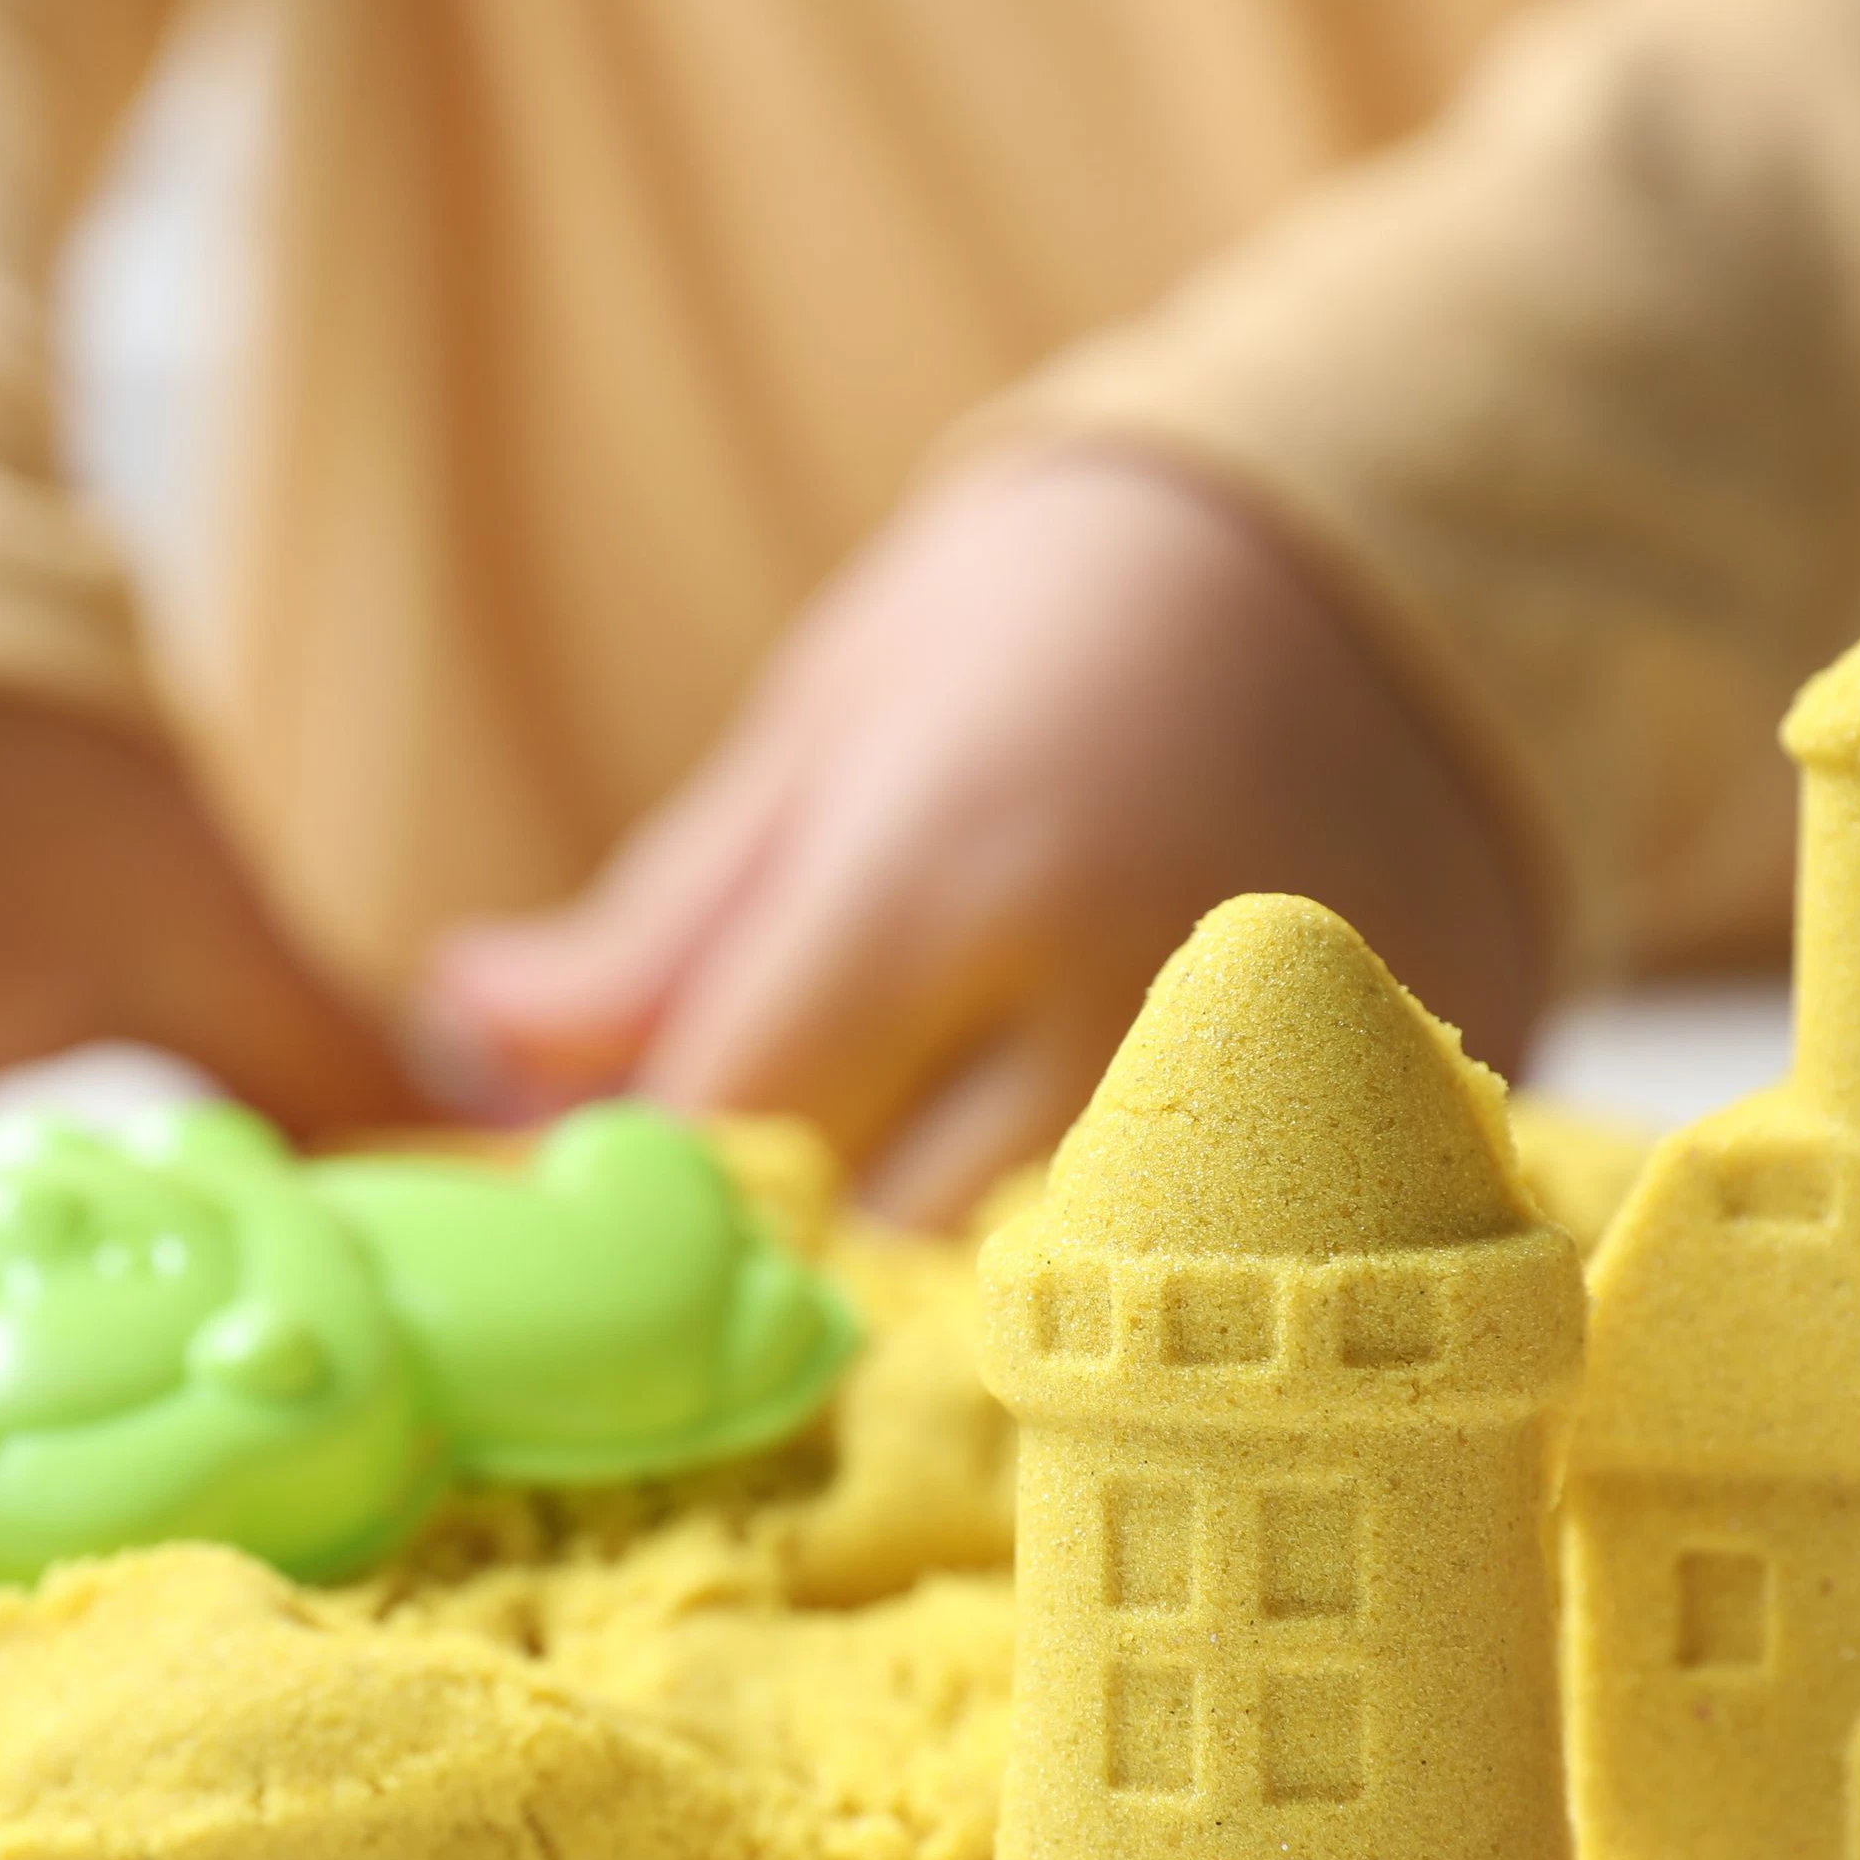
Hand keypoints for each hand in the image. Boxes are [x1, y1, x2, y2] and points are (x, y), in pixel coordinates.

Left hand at [425, 446, 1548, 1228]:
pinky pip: (1212, 1283)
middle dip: (798, 1244)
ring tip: (943, 1175)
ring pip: (1046, 1298)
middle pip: (887, 1244)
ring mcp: (1279, 1079)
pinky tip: (1099, 1193)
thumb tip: (470, 1046)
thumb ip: (658, 929)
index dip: (651, 1180)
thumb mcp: (826, 727)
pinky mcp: (1390, 1135)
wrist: (1368, 561)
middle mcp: (1118, 993)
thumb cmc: (1047, 621)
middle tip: (779, 1182)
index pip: (742, 1124)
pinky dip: (1127, 1273)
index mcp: (951, 867)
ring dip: (955, 1272)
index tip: (616, 1189)